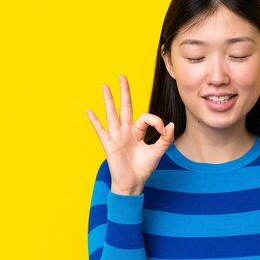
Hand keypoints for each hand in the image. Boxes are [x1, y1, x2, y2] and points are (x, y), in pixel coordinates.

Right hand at [85, 75, 173, 194]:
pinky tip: (88, 111)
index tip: (164, 130)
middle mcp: (125, 131)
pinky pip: (101, 130)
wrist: (133, 183)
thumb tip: (171, 124)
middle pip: (125, 107)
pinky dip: (95, 121)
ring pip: (112, 114)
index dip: (156, 121)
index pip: (146, 117)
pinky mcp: (109, 144)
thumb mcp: (158, 152)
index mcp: (137, 132)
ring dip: (108, 100)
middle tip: (121, 76)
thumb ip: (166, 138)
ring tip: (104, 86)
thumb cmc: (143, 168)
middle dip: (124, 91)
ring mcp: (116, 137)